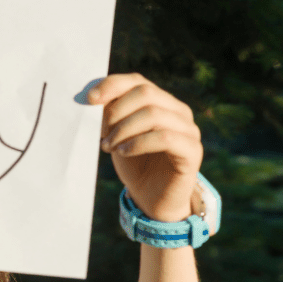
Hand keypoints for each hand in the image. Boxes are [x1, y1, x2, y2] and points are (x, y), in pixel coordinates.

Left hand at [88, 74, 202, 221]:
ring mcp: (189, 130)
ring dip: (124, 129)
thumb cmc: (134, 165)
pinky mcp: (193, 151)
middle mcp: (178, 111)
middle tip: (101, 133)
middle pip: (145, 93)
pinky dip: (139, 143)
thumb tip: (92, 97)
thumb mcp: (117, 136)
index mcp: (161, 102)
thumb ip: (110, 116)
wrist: (150, 200)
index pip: (137, 81)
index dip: (112, 86)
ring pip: (154, 114)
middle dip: (116, 111)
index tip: (89, 100)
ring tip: (108, 146)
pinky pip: (165, 137)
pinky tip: (123, 152)